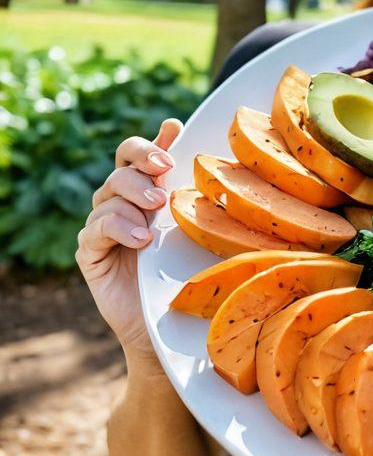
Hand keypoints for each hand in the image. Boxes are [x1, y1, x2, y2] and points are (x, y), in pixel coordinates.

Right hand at [76, 119, 182, 355]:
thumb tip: (198, 149)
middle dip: (143, 166)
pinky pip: (96, 229)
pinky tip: (141, 240)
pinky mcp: (90, 252)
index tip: (172, 137)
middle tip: (164, 178)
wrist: (169, 319)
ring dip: (134, 200)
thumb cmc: (187, 267)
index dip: (149, 143)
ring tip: (154, 217)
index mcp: (146, 189)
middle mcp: (120, 202)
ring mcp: (102, 225)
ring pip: (108, 194)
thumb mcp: (195, 224)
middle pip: (121, 168)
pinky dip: (119, 228)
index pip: (135, 153)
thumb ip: (190, 189)